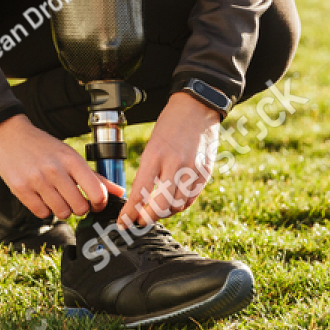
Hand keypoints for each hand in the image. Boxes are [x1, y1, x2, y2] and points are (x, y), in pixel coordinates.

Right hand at [0, 114, 122, 220]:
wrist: (10, 135)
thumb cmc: (44, 147)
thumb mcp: (70, 155)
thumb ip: (95, 176)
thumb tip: (119, 192)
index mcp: (71, 160)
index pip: (97, 193)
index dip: (100, 203)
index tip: (95, 202)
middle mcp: (55, 170)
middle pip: (80, 208)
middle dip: (79, 207)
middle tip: (72, 198)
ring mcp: (37, 180)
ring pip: (62, 213)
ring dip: (61, 209)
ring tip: (55, 196)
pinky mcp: (21, 189)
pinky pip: (42, 213)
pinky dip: (44, 209)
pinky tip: (41, 196)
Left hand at [119, 90, 220, 228]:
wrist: (197, 108)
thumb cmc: (170, 124)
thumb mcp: (152, 144)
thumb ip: (150, 169)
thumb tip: (142, 195)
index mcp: (155, 155)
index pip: (140, 191)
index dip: (131, 212)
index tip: (124, 222)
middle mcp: (174, 164)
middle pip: (161, 206)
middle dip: (148, 218)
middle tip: (140, 220)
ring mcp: (192, 170)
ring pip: (177, 206)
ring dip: (165, 213)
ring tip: (156, 210)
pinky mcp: (205, 173)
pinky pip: (192, 198)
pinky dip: (181, 205)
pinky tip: (173, 202)